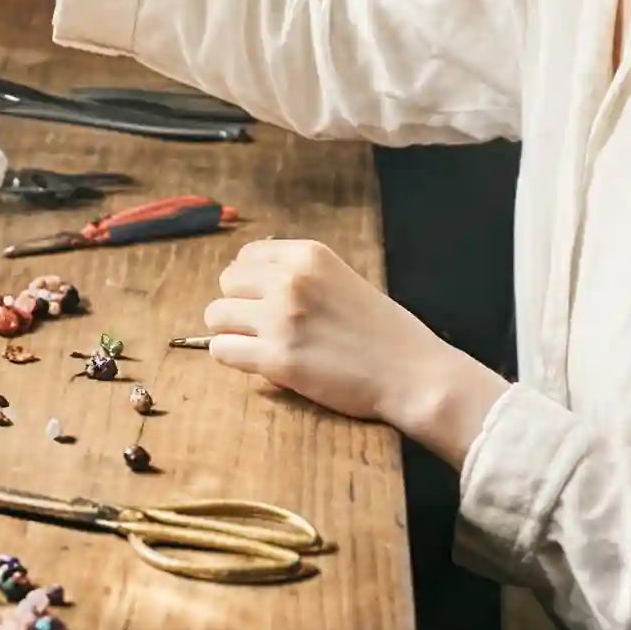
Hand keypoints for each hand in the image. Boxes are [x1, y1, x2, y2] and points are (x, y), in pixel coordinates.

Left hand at [205, 238, 508, 463]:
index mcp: (309, 255)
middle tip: (262, 326)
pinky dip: (232, 357)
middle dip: (238, 304)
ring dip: (231, 331)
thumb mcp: (344, 280)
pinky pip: (222, 350)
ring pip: (216, 316)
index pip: (246, 255)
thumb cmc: (385, 332)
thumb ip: (302, 275)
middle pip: (226, 283)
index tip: (264, 300)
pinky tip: (256, 362)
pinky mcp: (277, 359)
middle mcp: (290, 280)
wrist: (413, 374)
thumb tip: (252, 278)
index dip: (250, 280)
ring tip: (257, 345)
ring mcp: (281, 319)